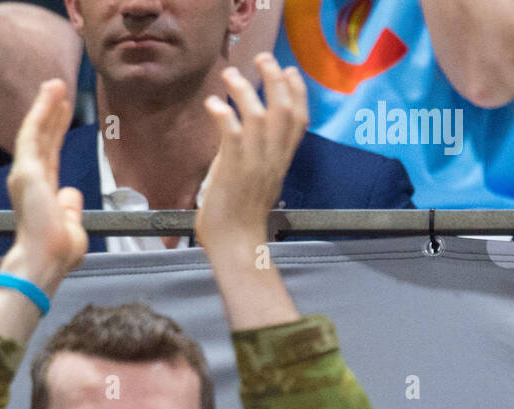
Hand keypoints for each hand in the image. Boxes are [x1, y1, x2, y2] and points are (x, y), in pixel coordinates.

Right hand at [4, 78, 86, 288]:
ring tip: (55, 83)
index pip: (50, 156)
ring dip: (45, 106)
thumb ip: (71, 208)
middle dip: (51, 114)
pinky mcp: (26, 171)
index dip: (56, 132)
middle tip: (59, 89)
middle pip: (43, 140)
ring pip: (36, 132)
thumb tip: (71, 192)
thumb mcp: (73, 228)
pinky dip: (40, 112)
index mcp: (42, 195)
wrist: (44, 263)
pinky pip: (32, 134)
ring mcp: (26, 175)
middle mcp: (30, 182)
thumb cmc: (57, 254)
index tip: (63, 112)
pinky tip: (49, 94)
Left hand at [195, 53, 307, 256]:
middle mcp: (272, 159)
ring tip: (230, 75)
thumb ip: (254, 158)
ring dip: (245, 89)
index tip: (289, 71)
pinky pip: (232, 133)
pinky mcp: (234, 170)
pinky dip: (224, 114)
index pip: (299, 120)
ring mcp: (255, 163)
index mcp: (281, 162)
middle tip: (261, 58)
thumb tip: (238, 135)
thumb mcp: (257, 184)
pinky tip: (214, 105)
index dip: (297, 92)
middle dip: (275, 78)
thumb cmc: (241, 220)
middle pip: (284, 108)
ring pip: (260, 115)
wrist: (236, 246)